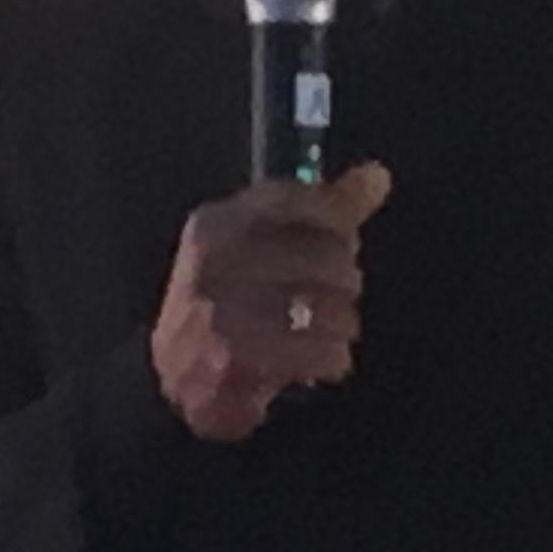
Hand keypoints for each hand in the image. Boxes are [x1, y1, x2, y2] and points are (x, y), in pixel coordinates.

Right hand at [149, 163, 393, 443]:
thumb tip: (376, 176)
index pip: (291, 199)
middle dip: (344, 279)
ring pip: (322, 305)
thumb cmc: (226, 302)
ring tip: (332, 329)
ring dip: (341, 322)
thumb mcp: (259, 244)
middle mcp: (214, 263)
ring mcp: (220, 312)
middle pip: (318, 255)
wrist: (175, 375)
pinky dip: (332, 356)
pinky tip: (326, 357)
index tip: (349, 236)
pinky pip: (314, 350)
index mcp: (216, 225)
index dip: (335, 214)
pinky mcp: (235, 361)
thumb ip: (321, 209)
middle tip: (338, 293)